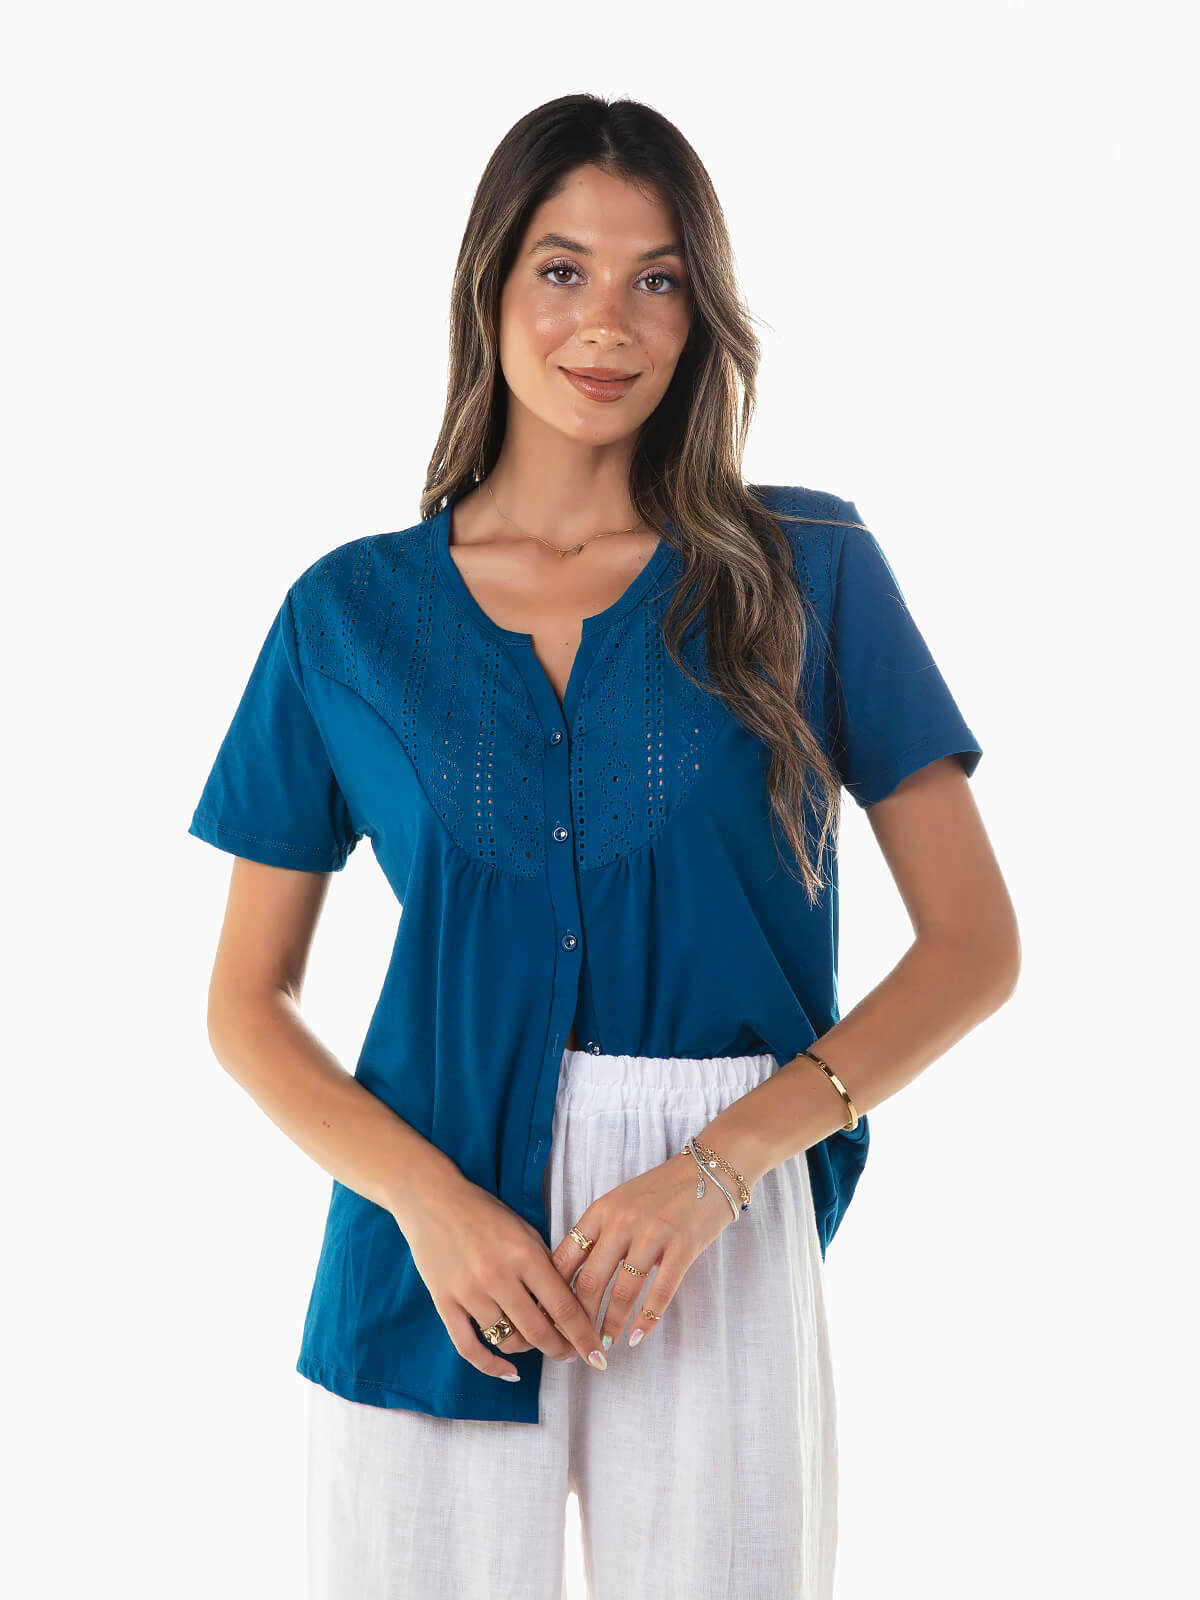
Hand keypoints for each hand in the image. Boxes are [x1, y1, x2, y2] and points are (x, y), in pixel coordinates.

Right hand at [397, 1175, 606, 1380]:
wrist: (432, 1199)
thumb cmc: (484, 1212)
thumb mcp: (524, 1230)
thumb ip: (545, 1267)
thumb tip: (565, 1308)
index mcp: (524, 1254)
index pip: (562, 1307)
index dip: (583, 1335)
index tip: (596, 1352)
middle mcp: (498, 1276)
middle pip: (538, 1330)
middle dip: (561, 1349)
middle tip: (572, 1355)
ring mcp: (469, 1292)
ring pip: (507, 1340)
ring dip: (529, 1349)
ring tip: (538, 1344)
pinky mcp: (445, 1303)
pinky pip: (469, 1348)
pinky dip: (491, 1365)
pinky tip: (509, 1370)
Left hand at [501, 1149, 739, 1355]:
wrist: (711, 1168)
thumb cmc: (661, 1191)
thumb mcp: (620, 1203)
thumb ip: (598, 1235)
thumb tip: (571, 1279)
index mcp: (601, 1211)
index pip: (566, 1259)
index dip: (555, 1294)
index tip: (551, 1320)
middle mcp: (622, 1221)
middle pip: (590, 1280)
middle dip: (580, 1320)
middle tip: (577, 1344)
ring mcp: (653, 1234)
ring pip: (623, 1291)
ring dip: (611, 1324)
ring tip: (605, 1344)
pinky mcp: (683, 1246)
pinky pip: (660, 1292)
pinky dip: (646, 1321)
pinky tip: (637, 1337)